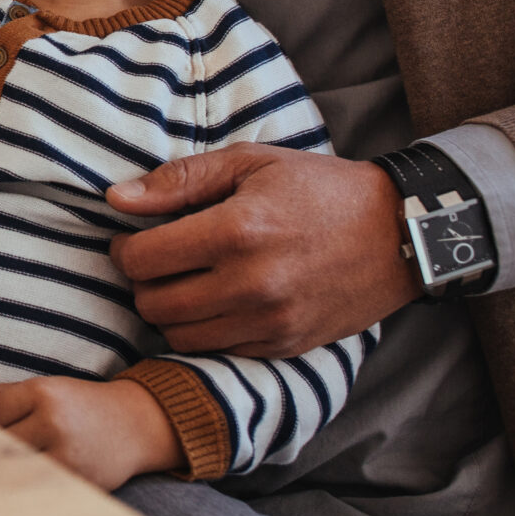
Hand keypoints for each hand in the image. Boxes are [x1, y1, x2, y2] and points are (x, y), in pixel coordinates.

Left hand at [0, 376, 184, 490]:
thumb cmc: (79, 403)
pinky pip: (37, 488)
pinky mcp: (79, 482)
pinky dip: (17, 490)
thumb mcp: (41, 387)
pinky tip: (2, 494)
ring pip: (13, 470)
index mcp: (41, 393)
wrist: (137, 424)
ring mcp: (68, 455)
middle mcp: (54, 422)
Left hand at [108, 145, 412, 357]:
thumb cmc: (319, 189)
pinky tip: (215, 303)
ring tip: (182, 283)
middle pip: (153, 304)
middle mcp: (250, 284)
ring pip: (179, 336)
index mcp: (236, 232)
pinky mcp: (286, 346)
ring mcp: (270, 322)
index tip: (131, 239)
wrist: (399, 232)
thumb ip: (179, 180)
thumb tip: (115, 199)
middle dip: (141, 283)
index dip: (124, 249)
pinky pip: (218, 352)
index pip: (141, 259)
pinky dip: (205, 332)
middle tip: (154, 263)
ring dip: (168, 312)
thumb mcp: (250, 163)